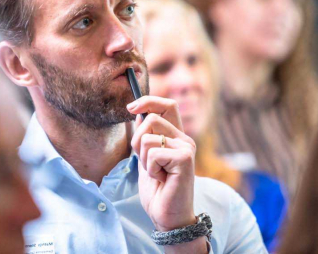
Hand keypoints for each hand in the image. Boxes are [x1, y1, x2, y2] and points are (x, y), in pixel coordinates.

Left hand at [128, 96, 196, 231]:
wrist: (168, 217)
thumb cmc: (158, 190)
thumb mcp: (146, 158)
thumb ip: (146, 137)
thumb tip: (140, 113)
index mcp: (176, 136)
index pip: (167, 104)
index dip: (148, 101)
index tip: (131, 107)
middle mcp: (184, 139)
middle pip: (152, 119)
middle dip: (137, 140)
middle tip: (145, 161)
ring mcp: (186, 148)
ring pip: (148, 137)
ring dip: (143, 159)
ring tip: (155, 173)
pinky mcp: (185, 158)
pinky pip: (153, 153)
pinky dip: (150, 169)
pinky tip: (161, 179)